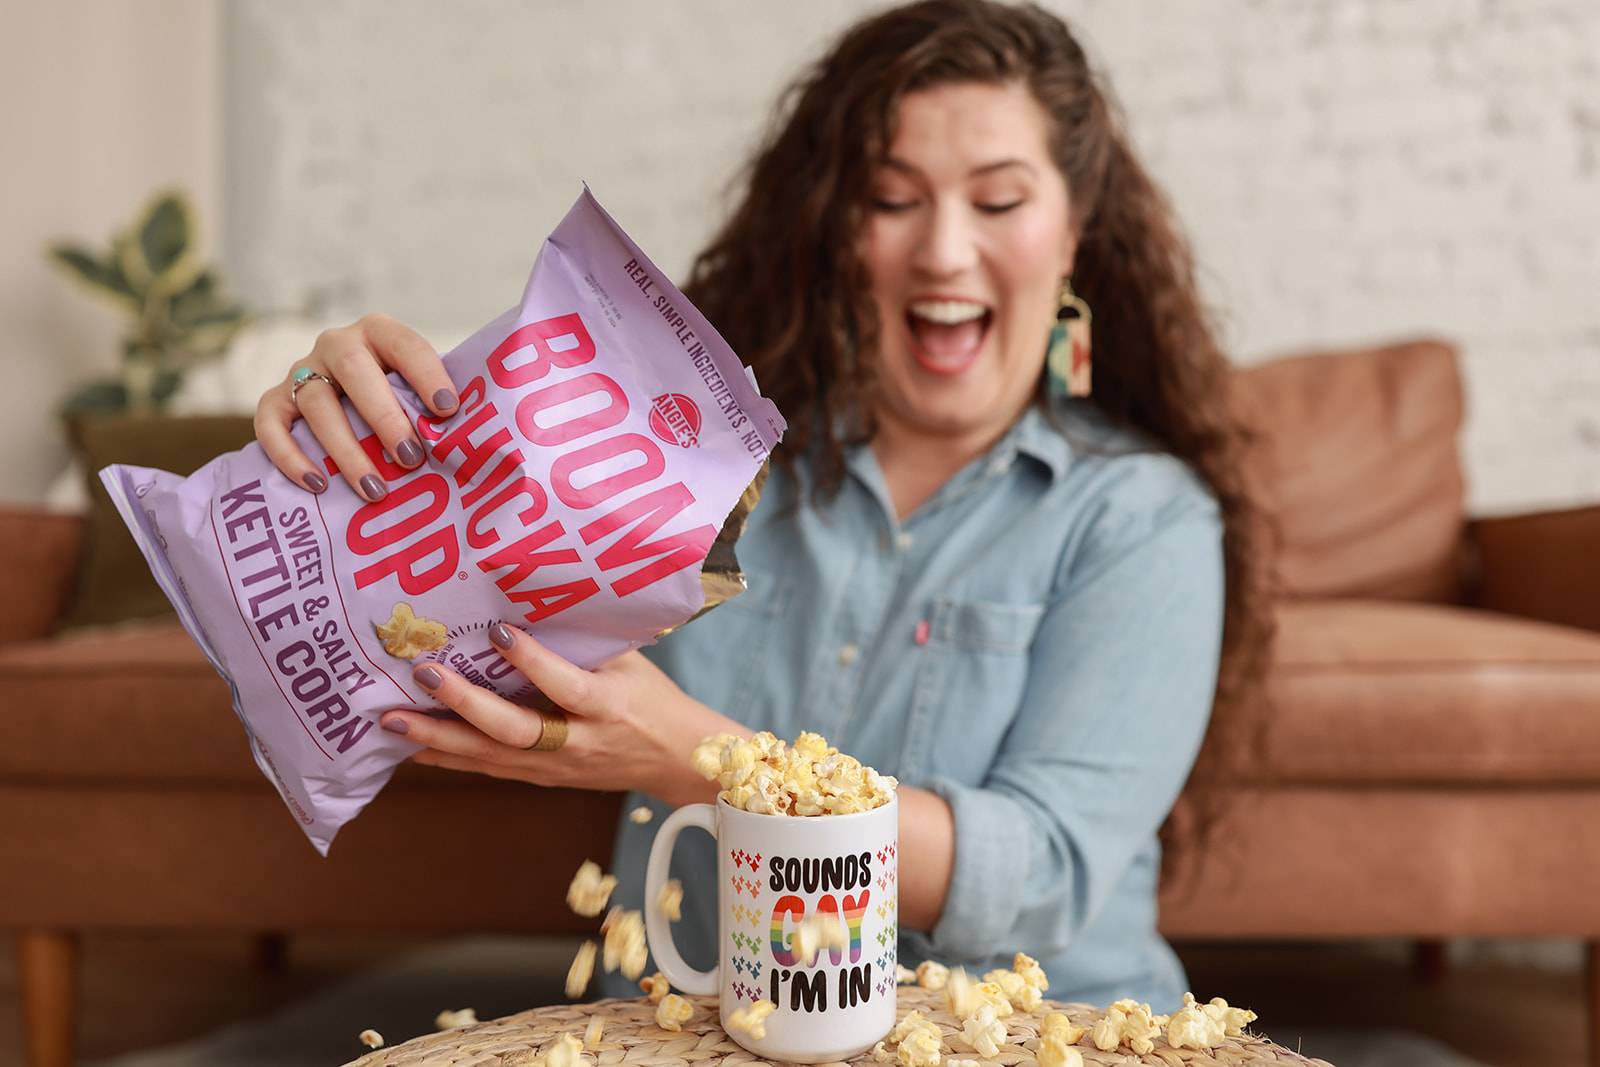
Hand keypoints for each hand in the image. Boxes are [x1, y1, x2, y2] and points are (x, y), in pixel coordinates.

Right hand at [255, 313, 460, 498]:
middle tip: (410, 459)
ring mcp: (302, 371)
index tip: (448, 410)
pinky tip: (318, 485)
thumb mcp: (417, 391)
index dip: (427, 374)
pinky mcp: (276, 400)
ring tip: (375, 490)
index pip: (405, 344)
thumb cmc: (397, 400)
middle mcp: (337, 345)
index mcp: (380, 333)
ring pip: (315, 402)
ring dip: (345, 449)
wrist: (343, 402)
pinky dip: (290, 456)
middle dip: (384, 417)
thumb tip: (474, 440)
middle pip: (354, 370)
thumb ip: (435, 405)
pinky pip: (271, 424)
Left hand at [383, 621, 743, 805]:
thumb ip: (584, 643)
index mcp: (607, 706)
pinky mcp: (541, 778)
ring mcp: (556, 766)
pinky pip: (489, 768)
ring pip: (492, 756)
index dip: (533, 662)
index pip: (566, 686)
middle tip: (423, 675)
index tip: (497, 631)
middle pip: (515, 730)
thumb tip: (528, 604)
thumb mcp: (630, 663)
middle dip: (465, 706)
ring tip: (391, 720)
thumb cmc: (652, 699)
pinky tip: (412, 744)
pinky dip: (449, 757)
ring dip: (439, 739)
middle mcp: (578, 742)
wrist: (674, 760)